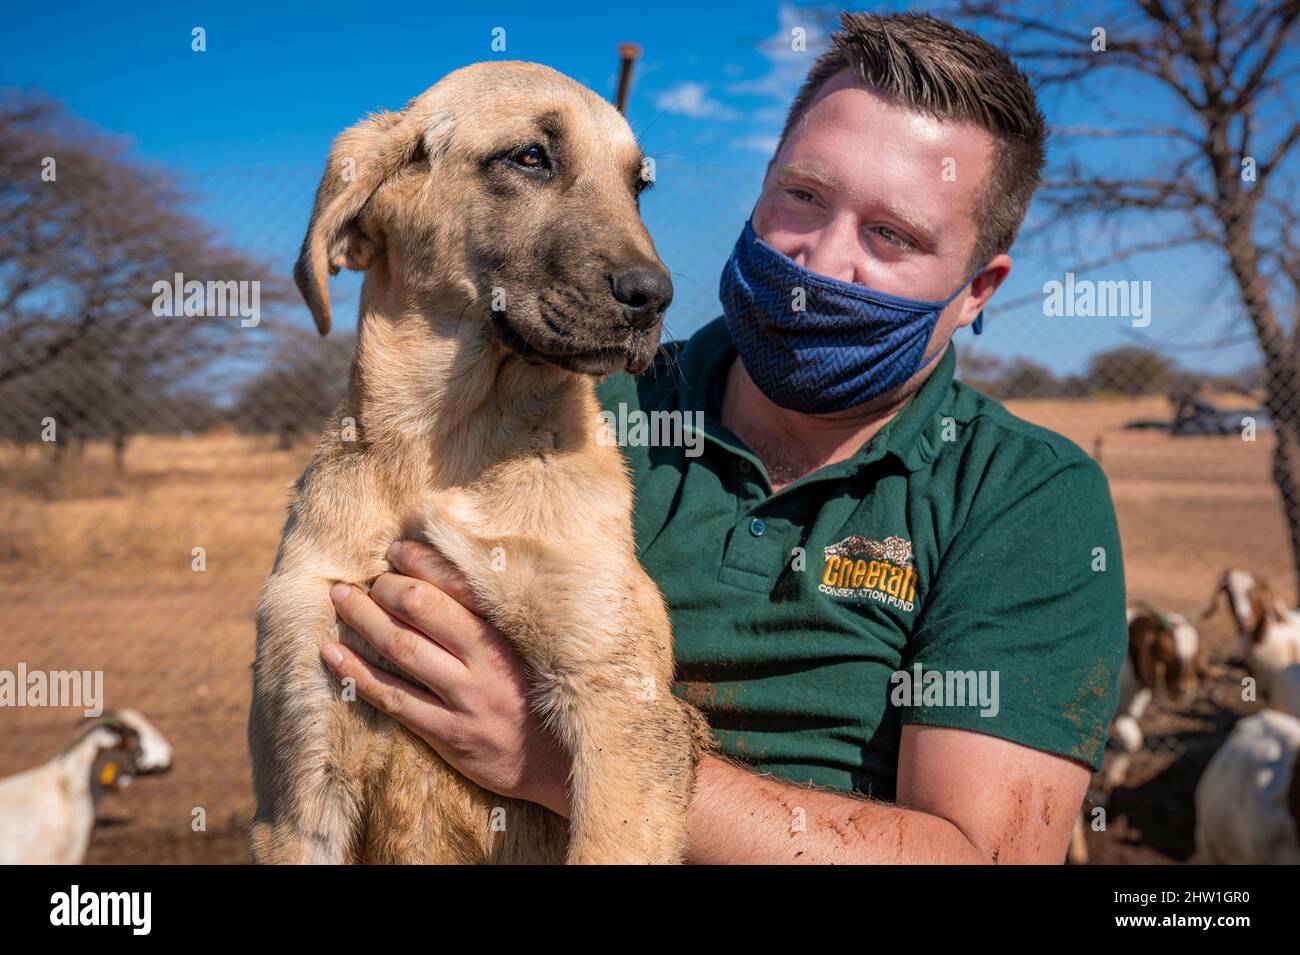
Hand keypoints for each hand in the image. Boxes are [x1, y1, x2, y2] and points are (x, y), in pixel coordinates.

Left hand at [320, 540, 570, 816]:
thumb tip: (443, 576)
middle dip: (385, 587)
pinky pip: (393, 698)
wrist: (558, 763)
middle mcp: (486, 660)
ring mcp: (466, 697)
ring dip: (363, 620)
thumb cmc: (539, 696)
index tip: (395, 550)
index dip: (419, 560)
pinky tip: (332, 655)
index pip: (456, 582)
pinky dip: (358, 674)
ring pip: (401, 648)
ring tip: (340, 599)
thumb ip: (491, 617)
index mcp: (508, 631)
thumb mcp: (527, 648)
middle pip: (421, 608)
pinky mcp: (449, 733)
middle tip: (364, 580)